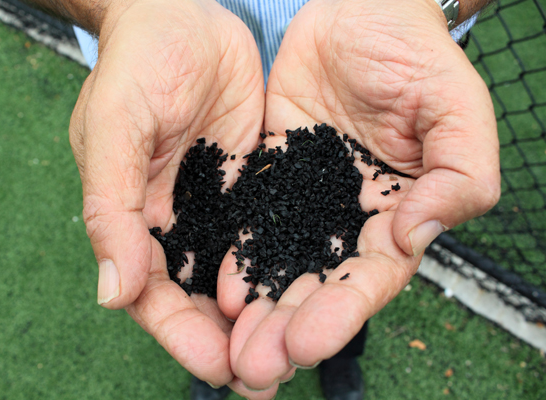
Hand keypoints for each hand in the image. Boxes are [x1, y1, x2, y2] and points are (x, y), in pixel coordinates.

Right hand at [68, 0, 263, 385]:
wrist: (184, 15)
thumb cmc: (139, 64)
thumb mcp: (115, 128)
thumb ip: (111, 208)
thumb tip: (111, 292)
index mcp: (135, 219)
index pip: (154, 294)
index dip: (182, 335)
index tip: (219, 367)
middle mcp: (179, 221)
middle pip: (202, 297)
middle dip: (230, 338)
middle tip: (266, 376)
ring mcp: (219, 205)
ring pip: (240, 274)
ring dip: (264, 313)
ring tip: (296, 349)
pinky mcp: (254, 184)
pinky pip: (271, 233)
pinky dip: (285, 265)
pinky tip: (311, 290)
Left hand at [217, 0, 499, 394]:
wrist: (360, 9)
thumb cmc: (415, 55)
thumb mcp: (457, 110)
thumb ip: (459, 178)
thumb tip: (416, 236)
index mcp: (397, 213)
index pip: (369, 278)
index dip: (340, 314)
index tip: (305, 344)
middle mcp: (347, 216)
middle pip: (317, 284)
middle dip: (287, 327)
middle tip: (256, 367)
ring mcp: (305, 197)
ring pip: (280, 263)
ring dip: (257, 308)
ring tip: (231, 346)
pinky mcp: (270, 173)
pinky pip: (251, 220)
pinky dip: (236, 255)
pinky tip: (219, 287)